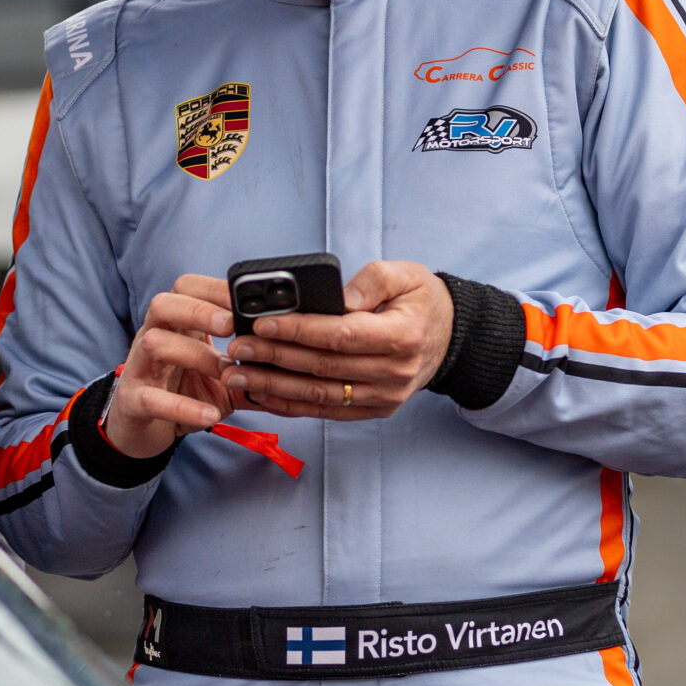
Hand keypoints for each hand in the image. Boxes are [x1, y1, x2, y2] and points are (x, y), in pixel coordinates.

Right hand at [102, 274, 241, 458]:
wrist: (145, 430)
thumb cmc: (186, 393)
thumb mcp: (223, 376)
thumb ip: (251, 365)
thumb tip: (296, 359)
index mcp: (176, 325)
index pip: (186, 288)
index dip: (214, 289)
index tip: (246, 300)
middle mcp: (153, 338)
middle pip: (163, 304)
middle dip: (198, 310)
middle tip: (231, 324)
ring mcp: (140, 368)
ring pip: (154, 343)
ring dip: (194, 354)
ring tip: (224, 371)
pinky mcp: (132, 402)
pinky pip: (151, 399)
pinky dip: (182, 407)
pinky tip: (209, 415)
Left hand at [226, 261, 453, 420]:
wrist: (448, 337)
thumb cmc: (421, 301)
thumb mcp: (404, 275)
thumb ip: (370, 281)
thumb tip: (335, 299)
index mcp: (402, 337)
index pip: (340, 336)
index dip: (298, 331)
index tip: (262, 324)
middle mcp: (394, 373)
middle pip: (323, 368)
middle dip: (274, 358)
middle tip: (237, 348)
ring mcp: (384, 397)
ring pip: (320, 394)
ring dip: (274, 387)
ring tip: (237, 375)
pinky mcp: (373, 410)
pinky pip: (326, 410)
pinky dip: (291, 405)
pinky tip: (261, 395)